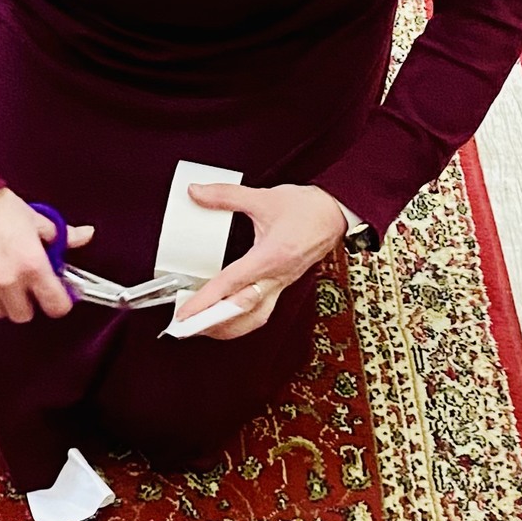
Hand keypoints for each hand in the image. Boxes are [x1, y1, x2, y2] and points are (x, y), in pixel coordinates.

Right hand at [0, 188, 93, 322]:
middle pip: (24, 316)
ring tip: (0, 275)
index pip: (56, 306)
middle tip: (25, 285)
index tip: (57, 296)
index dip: (59, 302)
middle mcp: (7, 281)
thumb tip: (84, 235)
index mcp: (31, 265)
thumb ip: (61, 234)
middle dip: (27, 303)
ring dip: (2, 299)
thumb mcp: (35, 217)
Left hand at [172, 183, 347, 340]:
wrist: (336, 214)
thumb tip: (196, 192)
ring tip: (200, 328)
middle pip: (243, 312)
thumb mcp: (264, 197)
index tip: (185, 314)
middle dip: (212, 324)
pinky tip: (224, 318)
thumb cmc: (306, 208)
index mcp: (271, 256)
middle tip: (185, 328)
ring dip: (227, 328)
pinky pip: (261, 312)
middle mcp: (277, 277)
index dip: (205, 301)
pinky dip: (240, 321)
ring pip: (254, 319)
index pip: (232, 284)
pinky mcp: (282, 286)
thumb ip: (226, 195)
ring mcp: (281, 284)